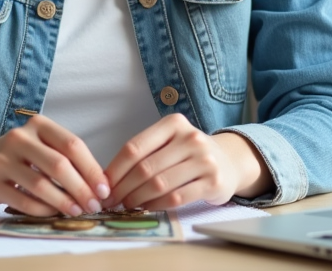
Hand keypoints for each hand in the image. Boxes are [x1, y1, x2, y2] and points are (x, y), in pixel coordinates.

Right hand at [0, 115, 109, 216]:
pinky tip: (54, 214)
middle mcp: (19, 138)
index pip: (72, 145)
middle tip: (94, 205)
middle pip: (59, 165)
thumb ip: (67, 158)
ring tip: (77, 212)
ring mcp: (3, 159)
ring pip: (41, 184)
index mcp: (38, 124)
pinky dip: (43, 210)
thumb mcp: (42, 145)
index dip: (92, 169)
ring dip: (64, 202)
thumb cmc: (20, 156)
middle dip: (81, 188)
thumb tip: (99, 185)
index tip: (105, 189)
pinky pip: (23, 200)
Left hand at [103, 114, 271, 209]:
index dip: (115, 169)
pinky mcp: (214, 182)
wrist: (229, 162)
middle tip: (111, 201)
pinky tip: (147, 208)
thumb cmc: (189, 153)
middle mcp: (191, 138)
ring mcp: (205, 160)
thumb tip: (107, 178)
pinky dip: (157, 205)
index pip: (135, 147)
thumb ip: (144, 154)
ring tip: (127, 205)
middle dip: (123, 188)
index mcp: (174, 123)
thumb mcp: (169, 143)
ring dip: (138, 199)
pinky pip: (177, 197)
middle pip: (145, 167)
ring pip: (160, 184)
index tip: (102, 185)